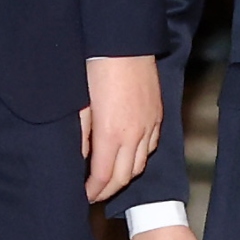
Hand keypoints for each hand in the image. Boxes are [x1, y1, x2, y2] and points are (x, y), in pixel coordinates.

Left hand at [81, 55, 162, 201]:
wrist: (124, 44)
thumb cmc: (98, 69)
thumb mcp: (81, 105)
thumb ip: (81, 135)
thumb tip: (81, 157)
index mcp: (111, 134)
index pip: (103, 176)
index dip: (93, 191)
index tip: (85, 195)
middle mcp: (134, 135)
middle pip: (124, 177)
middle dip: (108, 190)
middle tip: (95, 193)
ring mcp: (149, 125)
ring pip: (140, 164)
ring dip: (125, 176)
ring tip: (111, 177)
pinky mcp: (158, 115)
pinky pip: (152, 146)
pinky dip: (140, 157)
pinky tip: (129, 154)